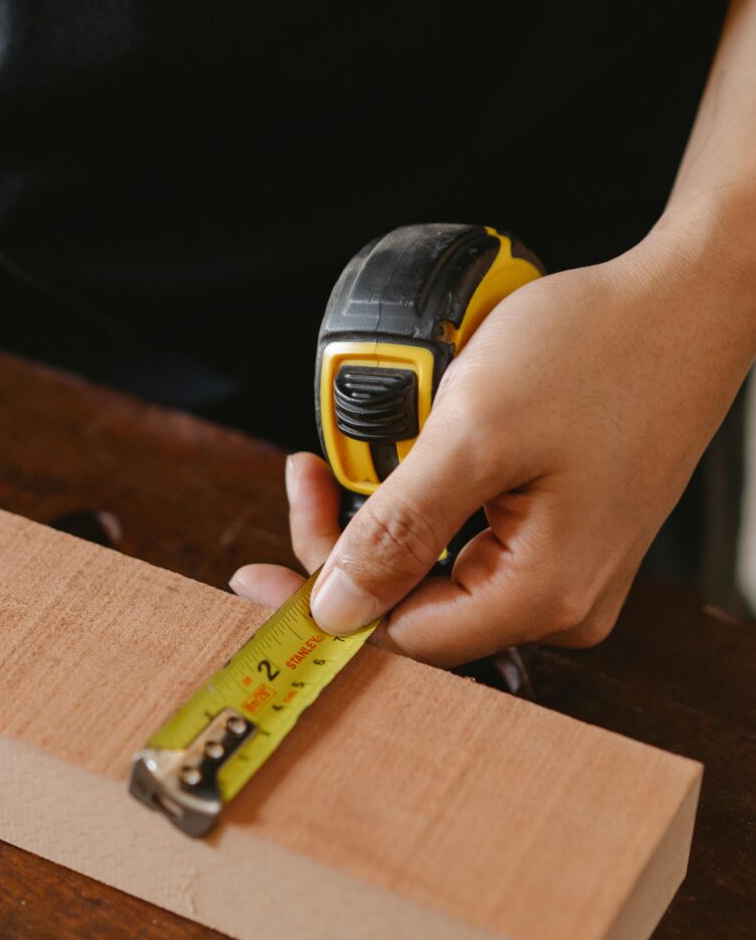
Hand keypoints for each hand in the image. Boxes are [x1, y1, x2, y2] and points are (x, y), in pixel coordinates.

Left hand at [231, 209, 754, 667]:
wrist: (681, 303)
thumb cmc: (600, 353)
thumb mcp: (475, 435)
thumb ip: (400, 531)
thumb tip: (337, 607)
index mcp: (544, 591)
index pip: (403, 636)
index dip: (324, 608)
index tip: (258, 577)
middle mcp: (560, 597)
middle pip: (416, 605)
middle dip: (348, 547)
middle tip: (311, 476)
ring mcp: (566, 566)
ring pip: (438, 570)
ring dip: (384, 519)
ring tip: (345, 460)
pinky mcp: (564, 532)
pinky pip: (471, 540)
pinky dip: (425, 504)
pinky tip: (408, 461)